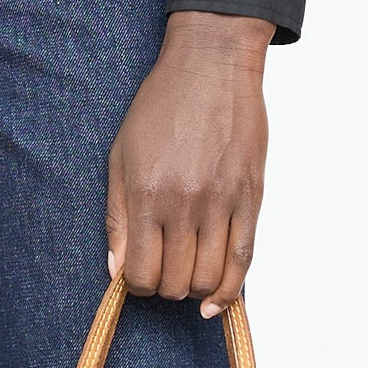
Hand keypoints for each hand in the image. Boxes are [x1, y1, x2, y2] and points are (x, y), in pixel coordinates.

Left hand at [106, 12, 272, 313]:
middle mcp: (185, 204)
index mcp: (147, 194)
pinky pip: (245, 258)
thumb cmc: (160, 107)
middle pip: (177, 280)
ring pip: (211, 277)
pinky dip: (231, 288)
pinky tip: (217, 301)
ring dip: (195, 290)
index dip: (136, 285)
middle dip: (165, 288)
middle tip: (162, 273)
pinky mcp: (251, 197)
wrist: (210, 66)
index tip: (137, 276)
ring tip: (187, 277)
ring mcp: (222, 202)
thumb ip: (117, 217)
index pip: (141, 272)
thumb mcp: (120, 157)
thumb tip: (117, 272)